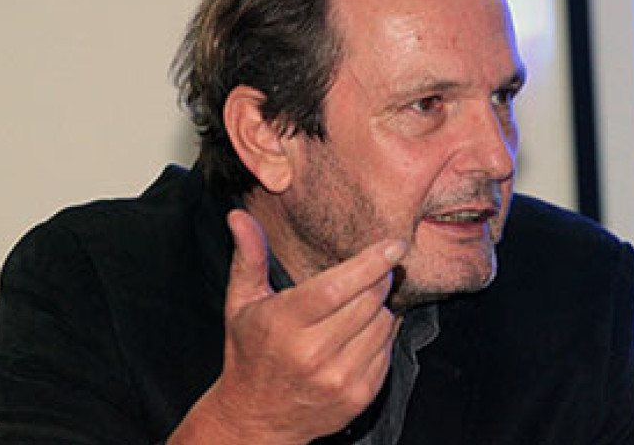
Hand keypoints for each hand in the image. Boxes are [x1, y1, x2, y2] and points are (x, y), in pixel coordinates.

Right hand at [207, 209, 405, 444]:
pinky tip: (360, 335)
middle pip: (368, 301)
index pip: (337, 287)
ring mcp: (338, 379)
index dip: (370, 263)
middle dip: (378, 279)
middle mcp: (312, 354)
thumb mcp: (241, 302)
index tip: (394, 245)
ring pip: (382, 324)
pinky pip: (387, 351)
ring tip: (356, 309)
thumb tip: (239, 215)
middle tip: (373, 273)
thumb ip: (249, 256)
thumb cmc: (250, 352)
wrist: (256, 418)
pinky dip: (381, 336)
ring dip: (379, 308)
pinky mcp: (359, 397)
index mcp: (284, 324)